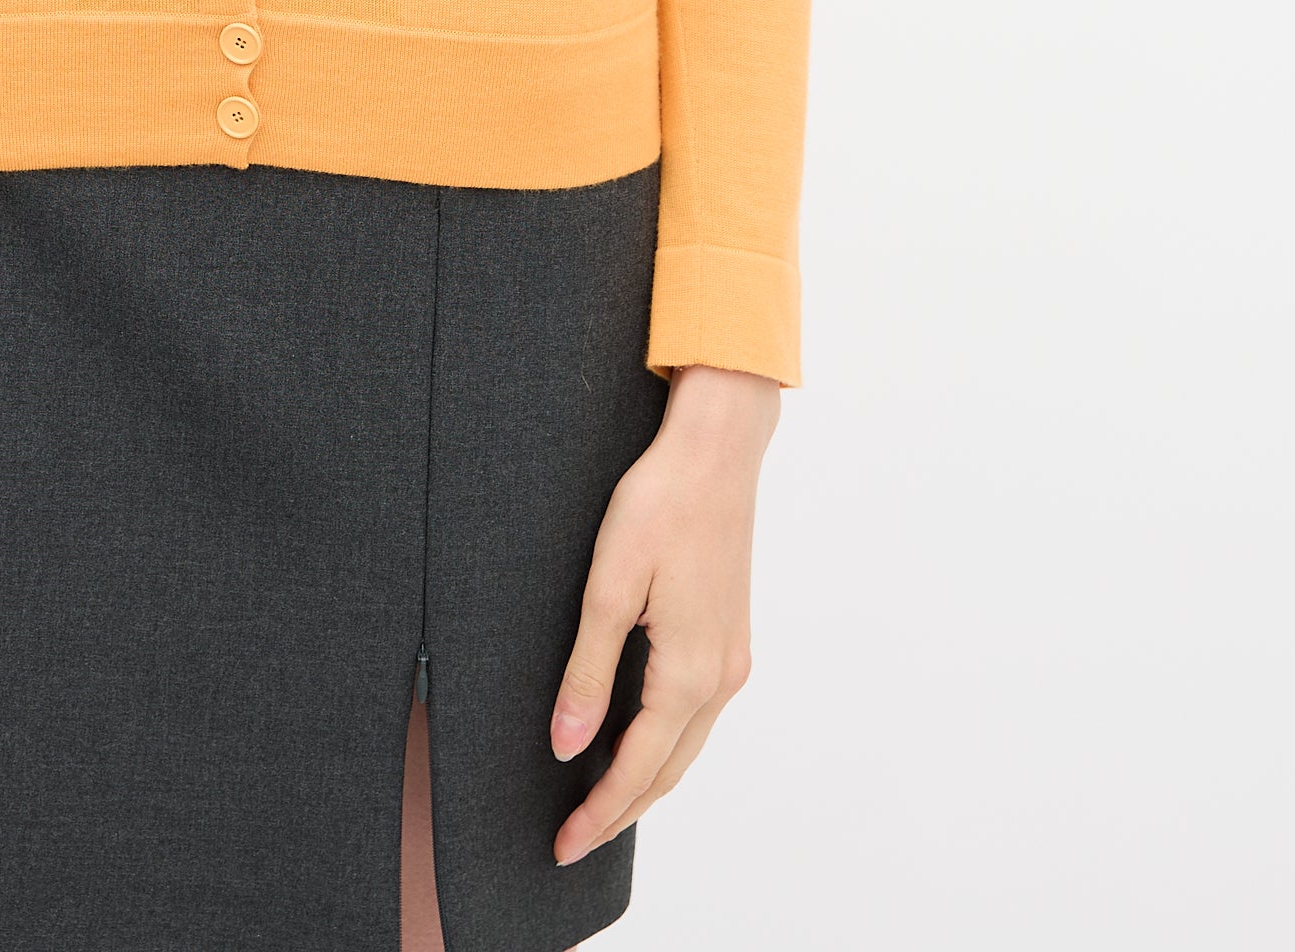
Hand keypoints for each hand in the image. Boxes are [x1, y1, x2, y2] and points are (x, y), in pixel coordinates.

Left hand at [549, 363, 779, 860]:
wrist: (717, 450)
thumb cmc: (660, 504)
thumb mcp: (610, 585)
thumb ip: (589, 672)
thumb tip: (568, 746)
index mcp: (689, 671)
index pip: (637, 767)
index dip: (598, 811)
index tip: (562, 844)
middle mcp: (721, 675)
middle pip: (667, 769)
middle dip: (621, 810)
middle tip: (573, 841)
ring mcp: (732, 657)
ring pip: (687, 746)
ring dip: (646, 781)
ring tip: (601, 805)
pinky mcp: (731, 636)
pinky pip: (697, 715)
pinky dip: (666, 744)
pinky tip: (640, 742)